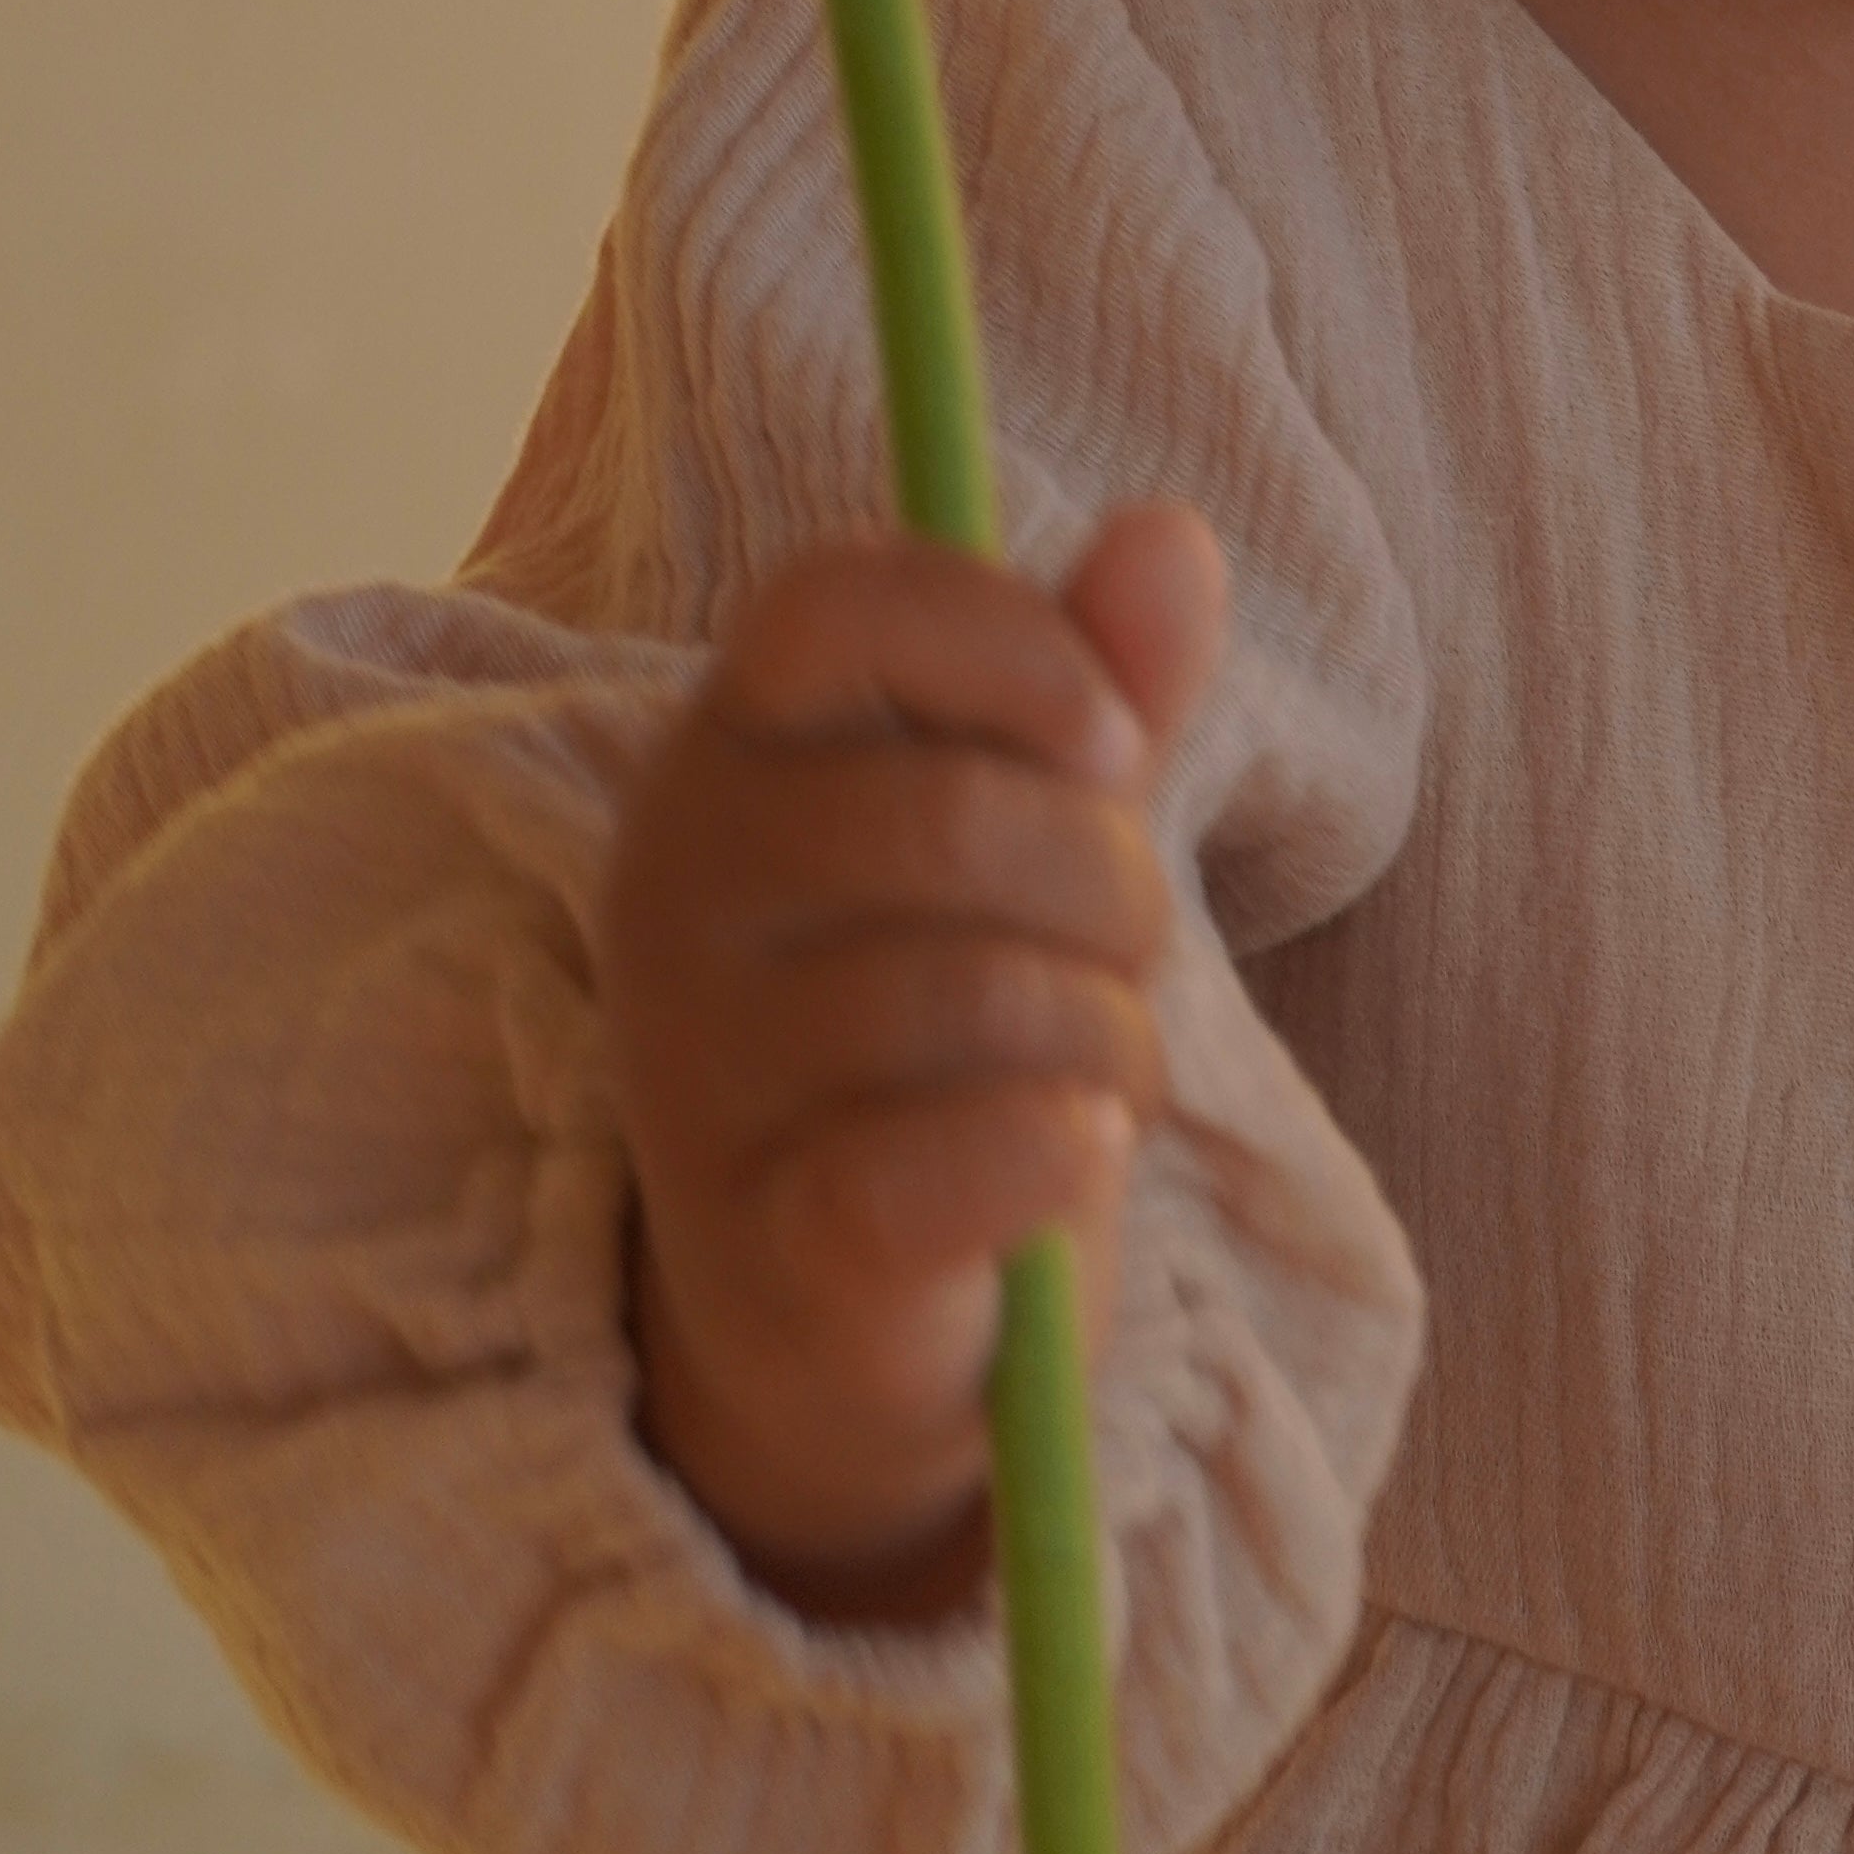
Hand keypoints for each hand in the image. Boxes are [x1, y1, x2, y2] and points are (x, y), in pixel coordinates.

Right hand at [604, 505, 1226, 1620]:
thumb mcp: (1032, 835)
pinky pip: (957, 1156)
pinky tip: (1075, 1155)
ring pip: (989, 996)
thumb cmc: (944, 1028)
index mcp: (727, 750)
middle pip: (959, 815)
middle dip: (1114, 885)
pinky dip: (1061, 1149)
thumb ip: (1100, 686)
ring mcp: (701, 1070)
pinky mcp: (766, 1240)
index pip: (836, 603)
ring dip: (1111, 1039)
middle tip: (1120, 952)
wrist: (840, 1321)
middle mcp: (677, 888)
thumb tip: (1176, 532)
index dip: (1012, 644)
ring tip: (1090, 1076)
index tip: (1112, 736)